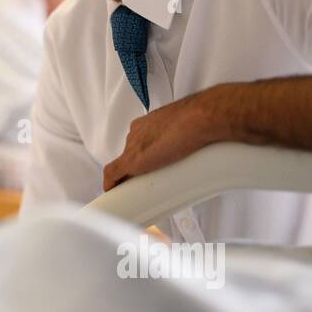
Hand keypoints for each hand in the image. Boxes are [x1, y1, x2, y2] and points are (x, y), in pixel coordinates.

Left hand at [103, 87, 227, 191]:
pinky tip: (113, 192)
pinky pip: (112, 174)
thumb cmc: (200, 119)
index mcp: (148, 123)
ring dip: (128, 178)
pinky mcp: (132, 160)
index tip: (150, 166)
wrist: (200, 118)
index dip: (143, 156)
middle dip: (137, 169)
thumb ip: (186, 135)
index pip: (138, 142)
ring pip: (123, 166)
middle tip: (148, 182)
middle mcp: (136, 132)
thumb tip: (199, 145)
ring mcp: (133, 146)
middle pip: (130, 155)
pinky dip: (111, 184)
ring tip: (139, 191)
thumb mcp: (189, 126)